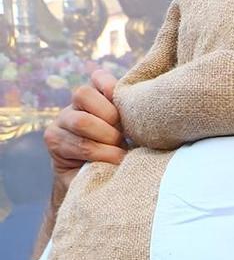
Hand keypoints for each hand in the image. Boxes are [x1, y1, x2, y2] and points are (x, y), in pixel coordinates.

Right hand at [45, 69, 124, 187]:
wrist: (98, 182)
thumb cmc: (121, 153)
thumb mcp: (129, 132)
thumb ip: (131, 116)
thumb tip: (153, 107)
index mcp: (95, 98)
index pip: (98, 78)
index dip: (111, 86)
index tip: (128, 104)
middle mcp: (74, 106)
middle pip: (84, 94)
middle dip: (110, 116)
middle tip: (123, 136)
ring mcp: (60, 122)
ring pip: (81, 121)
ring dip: (107, 138)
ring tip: (120, 152)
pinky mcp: (54, 141)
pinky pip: (80, 144)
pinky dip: (102, 154)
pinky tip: (113, 160)